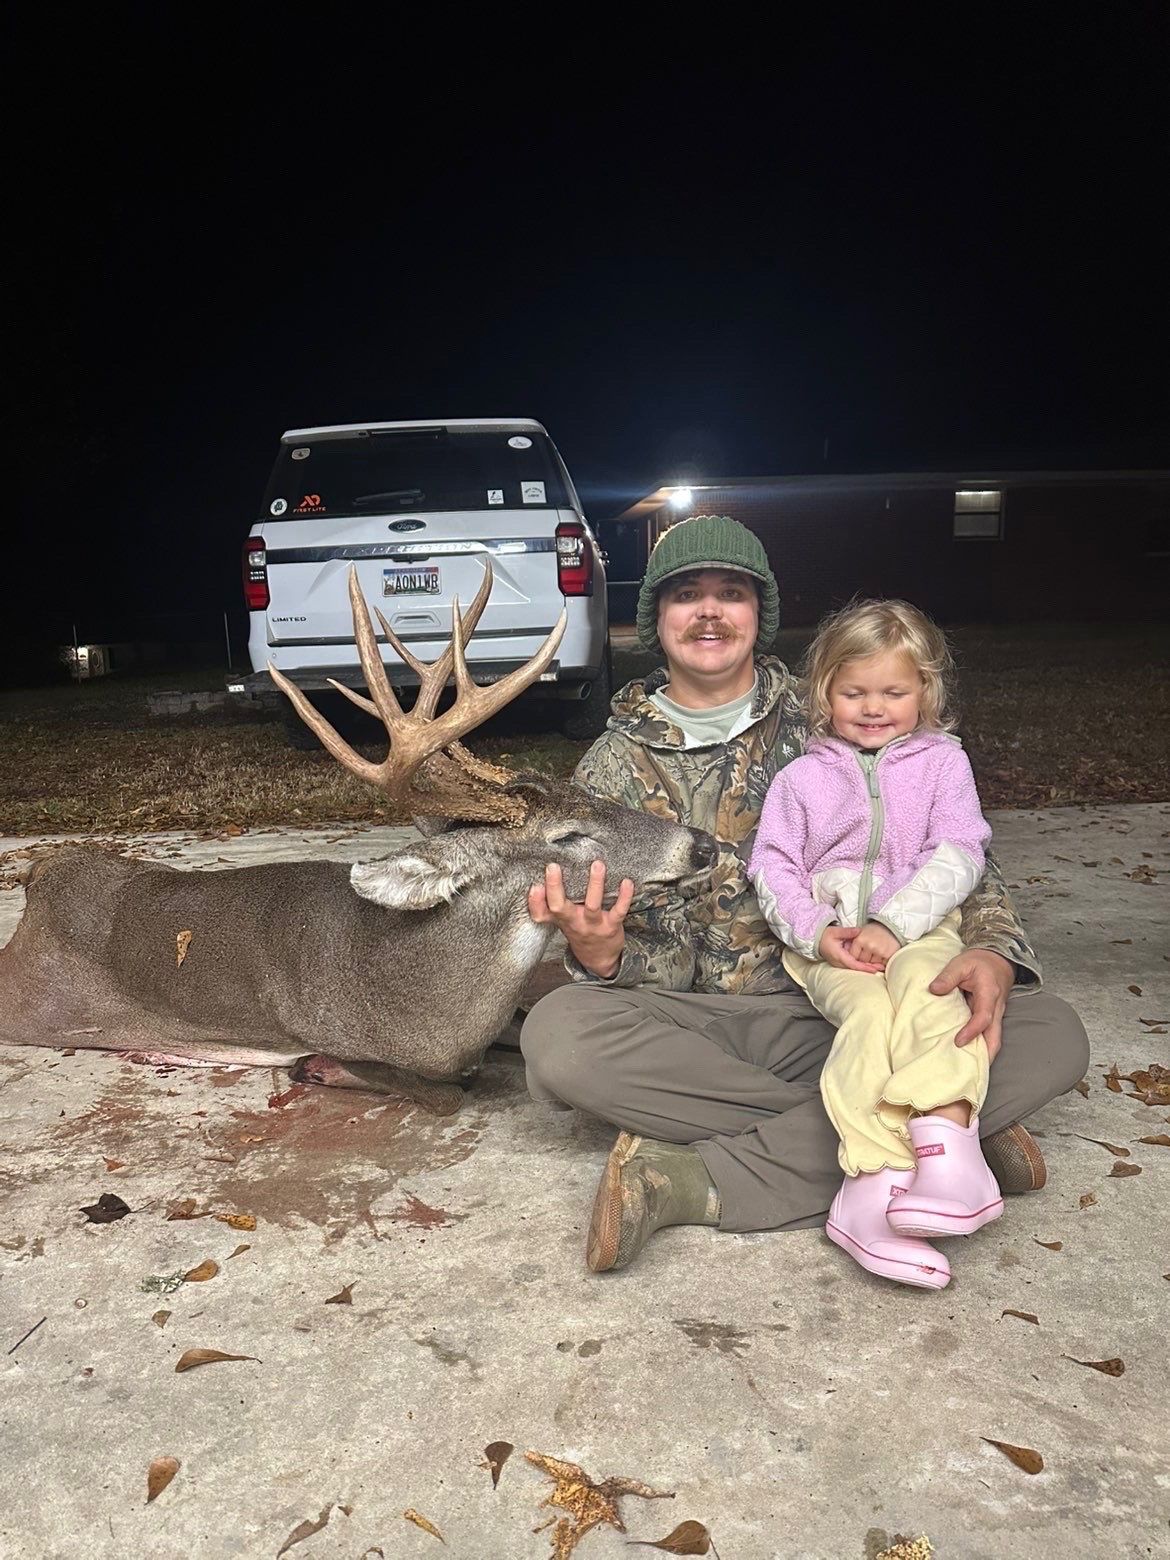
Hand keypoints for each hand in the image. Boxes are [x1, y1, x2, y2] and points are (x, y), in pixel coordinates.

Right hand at [528, 860, 633, 978]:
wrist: (599, 958)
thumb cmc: (578, 930)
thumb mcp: (560, 920)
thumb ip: (549, 904)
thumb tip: (538, 881)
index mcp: (560, 919)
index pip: (541, 914)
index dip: (535, 902)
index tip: (534, 885)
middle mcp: (574, 922)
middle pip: (560, 908)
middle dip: (555, 887)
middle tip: (553, 866)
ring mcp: (593, 925)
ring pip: (592, 905)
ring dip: (595, 884)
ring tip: (597, 865)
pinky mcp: (611, 926)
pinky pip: (619, 911)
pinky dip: (624, 897)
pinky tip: (627, 882)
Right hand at [818, 924, 884, 972]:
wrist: (816, 940)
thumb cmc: (825, 935)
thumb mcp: (835, 931)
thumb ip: (847, 932)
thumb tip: (859, 931)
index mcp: (838, 955)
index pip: (853, 964)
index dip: (864, 967)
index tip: (874, 969)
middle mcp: (839, 962)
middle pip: (856, 968)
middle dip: (868, 969)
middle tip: (882, 968)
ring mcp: (839, 963)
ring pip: (854, 968)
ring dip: (866, 968)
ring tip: (879, 966)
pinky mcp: (840, 962)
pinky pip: (852, 966)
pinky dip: (861, 966)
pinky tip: (870, 964)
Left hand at [851, 923, 900, 967]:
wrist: (890, 926)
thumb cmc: (873, 931)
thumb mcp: (859, 933)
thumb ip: (852, 943)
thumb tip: (845, 953)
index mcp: (860, 940)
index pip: (853, 956)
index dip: (855, 956)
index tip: (858, 953)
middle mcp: (869, 945)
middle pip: (862, 961)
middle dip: (864, 959)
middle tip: (869, 952)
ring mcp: (879, 950)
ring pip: (872, 964)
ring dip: (873, 961)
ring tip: (876, 952)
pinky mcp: (888, 954)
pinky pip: (882, 964)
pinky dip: (882, 962)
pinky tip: (882, 955)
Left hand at [929, 948, 1013, 1060]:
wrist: (998, 959)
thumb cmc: (980, 961)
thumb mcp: (961, 962)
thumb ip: (948, 976)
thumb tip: (933, 990)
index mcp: (989, 994)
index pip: (983, 1018)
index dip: (972, 1031)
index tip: (958, 1042)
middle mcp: (996, 1008)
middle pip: (996, 1037)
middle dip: (986, 1056)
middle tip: (971, 1071)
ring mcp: (996, 1014)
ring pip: (994, 1038)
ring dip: (984, 1053)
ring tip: (968, 1068)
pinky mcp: (991, 1017)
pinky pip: (989, 1034)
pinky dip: (981, 1045)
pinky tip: (969, 1054)